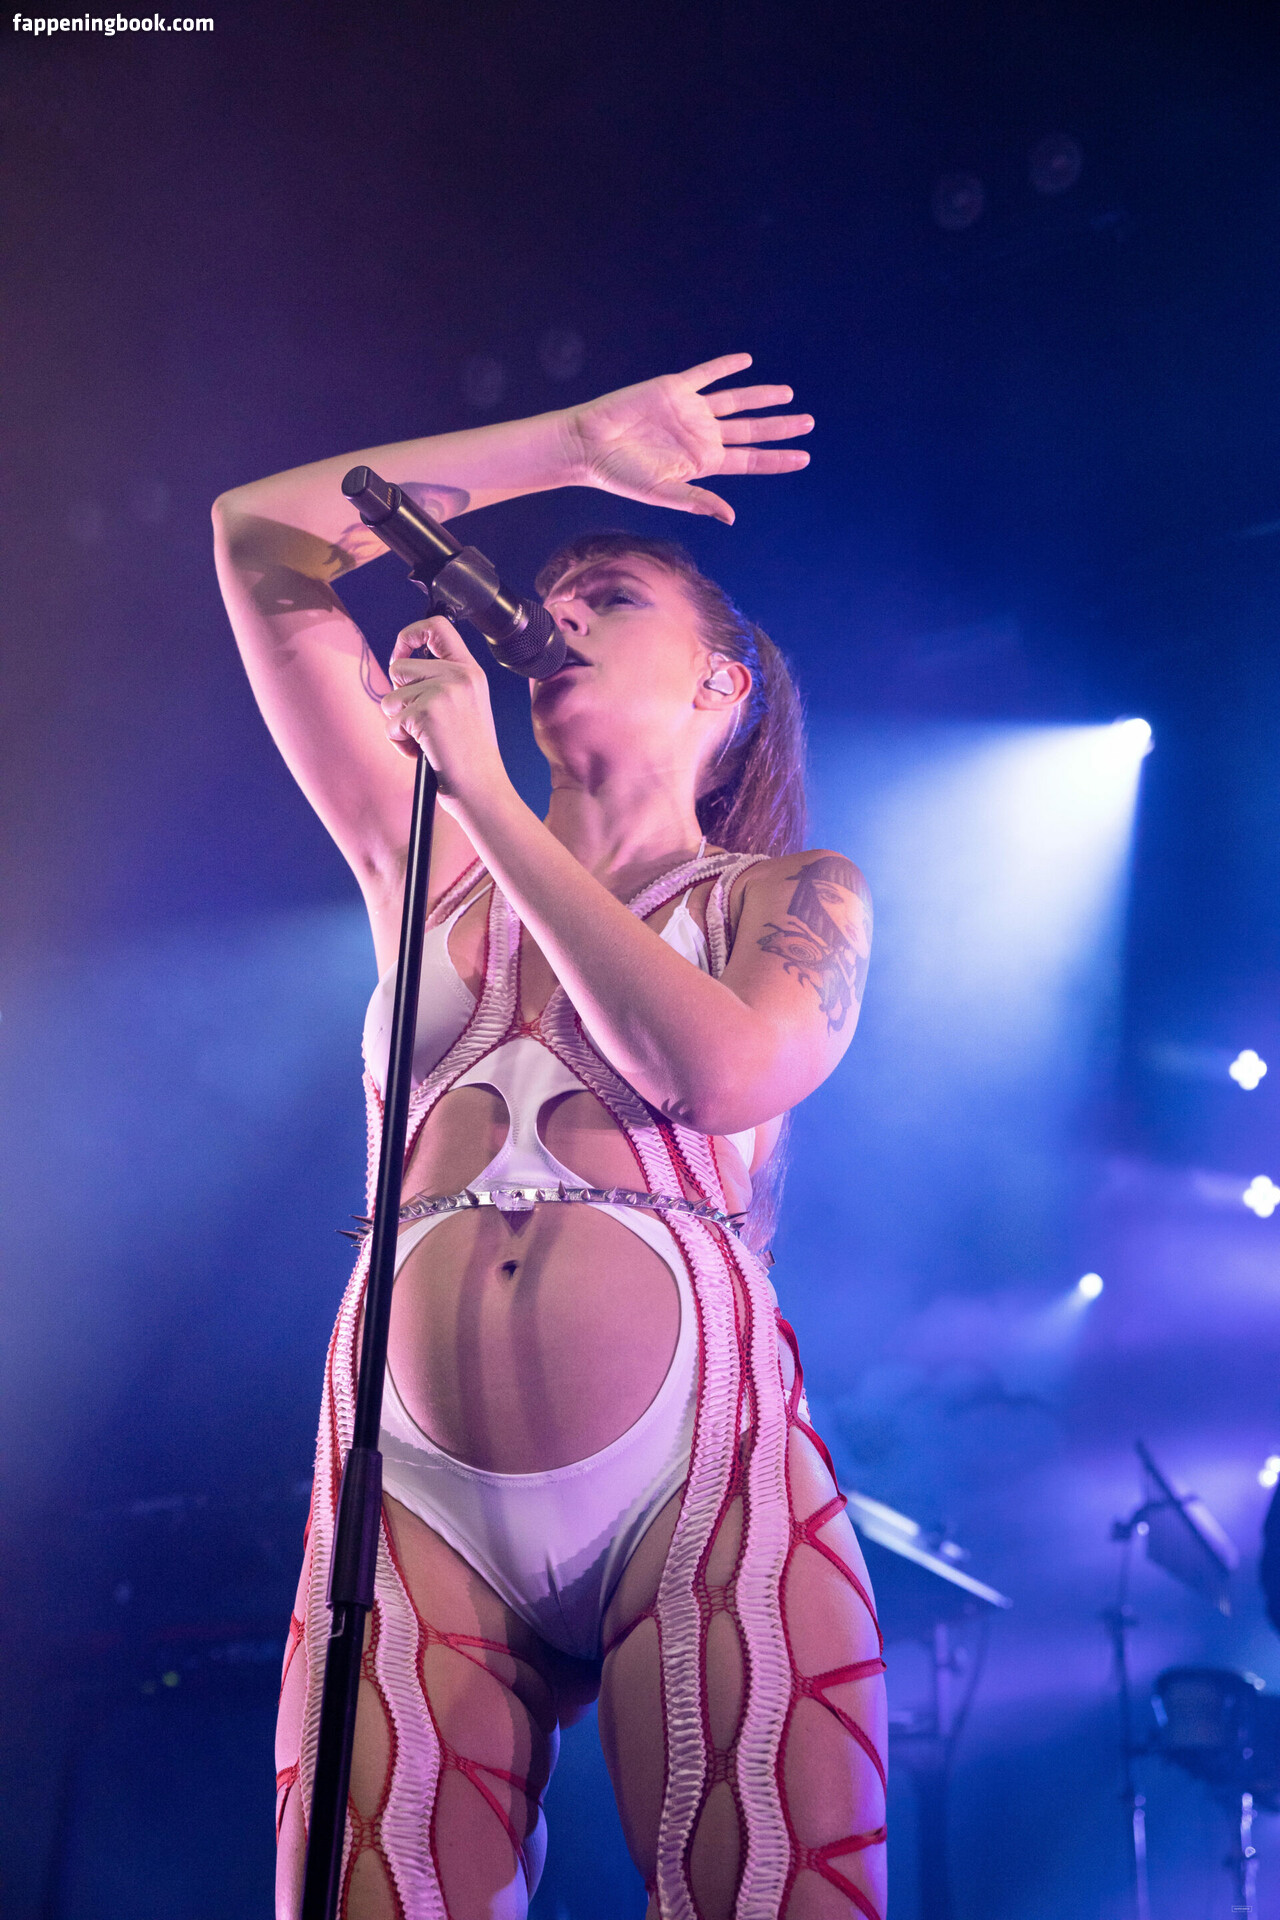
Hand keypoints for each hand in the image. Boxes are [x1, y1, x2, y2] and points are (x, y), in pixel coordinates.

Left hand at [381, 618, 508, 813]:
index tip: (400, 653)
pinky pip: (391, 722)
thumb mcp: (467, 705)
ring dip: (398, 722)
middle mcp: (459, 676)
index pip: (437, 627)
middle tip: (420, 720)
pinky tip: (422, 752)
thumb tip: (399, 667)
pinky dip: (399, 742)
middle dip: (398, 695)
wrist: (482, 788)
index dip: (409, 635)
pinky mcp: (425, 713)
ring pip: (390, 697)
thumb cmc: (471, 755)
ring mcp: (442, 693)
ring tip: (424, 740)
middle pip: (399, 666)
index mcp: (471, 671)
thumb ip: (443, 682)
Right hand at [563, 352, 812, 524]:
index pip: (749, 460)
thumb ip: (697, 500)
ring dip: (762, 396)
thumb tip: (731, 517)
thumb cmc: (621, 475)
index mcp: (703, 462)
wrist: (589, 444)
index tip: (804, 457)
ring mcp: (690, 411)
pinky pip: (706, 374)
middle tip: (809, 423)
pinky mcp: (674, 388)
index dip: (776, 459)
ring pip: (735, 401)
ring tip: (787, 394)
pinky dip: (725, 366)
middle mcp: (702, 435)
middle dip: (780, 426)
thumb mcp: (661, 492)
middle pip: (750, 429)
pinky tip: (745, 361)